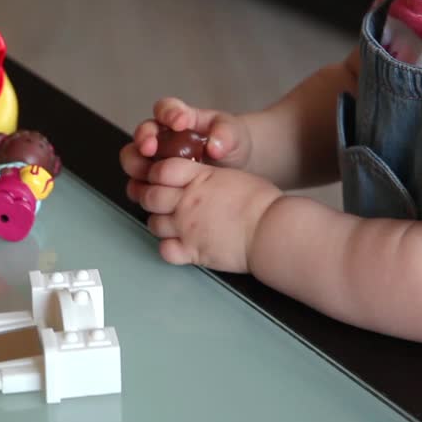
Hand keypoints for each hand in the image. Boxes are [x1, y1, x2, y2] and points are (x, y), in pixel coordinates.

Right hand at [120, 98, 252, 199]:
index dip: (168, 114)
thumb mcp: (234, 134)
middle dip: (143, 140)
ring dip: (138, 166)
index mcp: (179, 118)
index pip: (165, 108)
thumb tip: (214, 145)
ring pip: (133, 160)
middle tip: (150, 148)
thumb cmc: (230, 144)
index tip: (180, 122)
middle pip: (142, 134)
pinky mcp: (154, 182)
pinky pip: (139, 185)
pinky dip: (143, 189)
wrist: (235, 169)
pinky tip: (156, 193)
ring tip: (151, 174)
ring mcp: (155, 160)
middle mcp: (162, 137)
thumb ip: (225, 134)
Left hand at [130, 158, 280, 272]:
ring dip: (159, 223)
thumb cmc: (260, 201)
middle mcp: (187, 201)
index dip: (157, 174)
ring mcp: (187, 227)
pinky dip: (168, 248)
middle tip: (161, 202)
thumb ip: (206, 177)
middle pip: (150, 197)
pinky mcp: (192, 251)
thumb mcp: (231, 176)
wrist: (271, 229)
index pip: (161, 170)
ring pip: (153, 223)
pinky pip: (165, 250)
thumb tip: (196, 179)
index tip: (162, 178)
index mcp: (198, 178)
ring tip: (172, 223)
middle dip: (152, 198)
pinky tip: (178, 244)